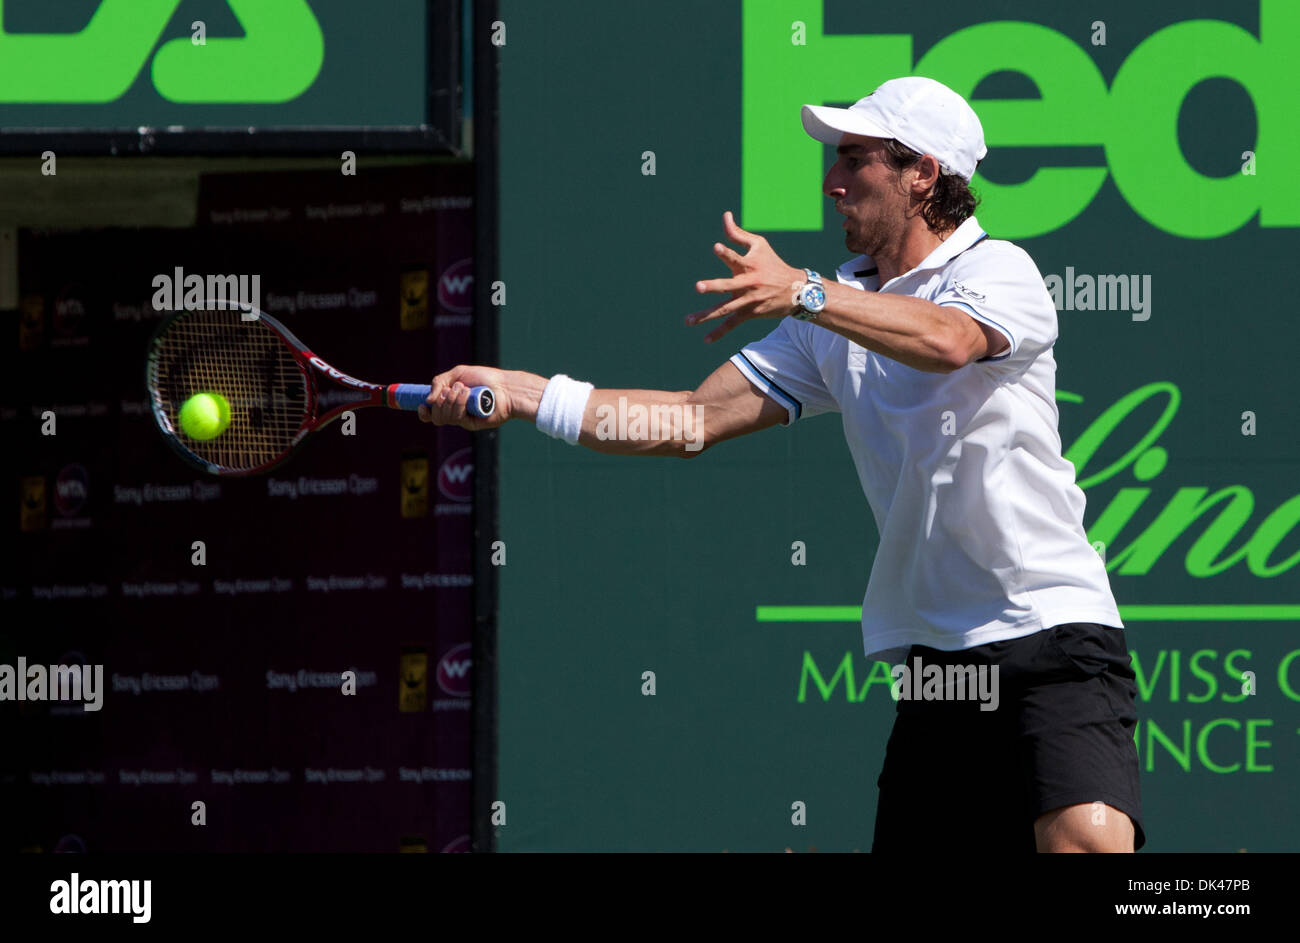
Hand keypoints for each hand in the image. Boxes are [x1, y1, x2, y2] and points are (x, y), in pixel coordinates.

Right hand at [417, 364, 510, 429]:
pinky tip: (468, 395)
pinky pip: (457, 418)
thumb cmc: (484, 378)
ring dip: (451, 400)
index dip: (423, 413)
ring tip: (465, 389)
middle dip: (440, 401)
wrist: (505, 386)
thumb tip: (426, 401)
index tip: (423, 405)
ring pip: (445, 418)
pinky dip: (459, 404)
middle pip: (436, 417)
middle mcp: (455, 412)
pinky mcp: (471, 424)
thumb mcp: (458, 373)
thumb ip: (439, 382)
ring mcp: (463, 420)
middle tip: (453, 388)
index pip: (431, 414)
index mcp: (449, 401)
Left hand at [685, 210, 805, 342]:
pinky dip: (719, 332)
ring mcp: (748, 300)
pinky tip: (705, 339)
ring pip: (725, 309)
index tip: (716, 247)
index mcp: (749, 265)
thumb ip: (738, 233)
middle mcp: (748, 283)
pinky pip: (732, 324)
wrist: (795, 290)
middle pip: (728, 286)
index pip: (736, 258)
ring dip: (707, 315)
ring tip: (688, 320)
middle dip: (714, 287)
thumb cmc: (772, 263)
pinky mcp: (750, 313)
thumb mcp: (759, 245)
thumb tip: (725, 215)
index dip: (726, 253)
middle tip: (699, 287)